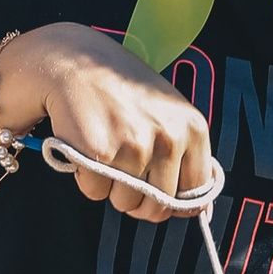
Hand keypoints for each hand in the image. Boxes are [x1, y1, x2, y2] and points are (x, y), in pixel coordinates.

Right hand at [0, 23, 216, 220]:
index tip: (156, 192)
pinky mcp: (101, 154)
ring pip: (124, 203)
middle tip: (124, 169)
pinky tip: (87, 150)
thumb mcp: (168, 114)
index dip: (171, 200)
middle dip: (138, 199)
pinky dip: (86, 179)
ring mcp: (136, 147)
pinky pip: (95, 192)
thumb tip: (196, 210)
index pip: (195, 195)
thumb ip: (185, 155)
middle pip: (157, 207)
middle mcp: (169, 138)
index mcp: (193, 129)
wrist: (77, 63)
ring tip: (105, 152)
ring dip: (110, 188)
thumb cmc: (122, 92)